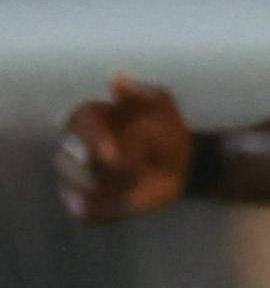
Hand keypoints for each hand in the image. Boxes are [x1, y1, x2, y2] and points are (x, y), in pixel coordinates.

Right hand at [56, 73, 192, 221]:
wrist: (181, 165)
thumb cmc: (167, 131)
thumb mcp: (162, 107)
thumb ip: (141, 93)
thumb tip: (117, 77)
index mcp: (86, 117)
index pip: (77, 124)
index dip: (93, 140)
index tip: (114, 155)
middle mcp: (71, 145)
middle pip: (70, 160)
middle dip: (106, 170)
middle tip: (139, 171)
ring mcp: (73, 175)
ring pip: (78, 187)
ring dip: (112, 190)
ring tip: (140, 184)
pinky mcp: (82, 201)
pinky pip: (85, 210)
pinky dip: (109, 210)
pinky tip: (131, 200)